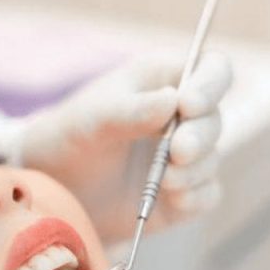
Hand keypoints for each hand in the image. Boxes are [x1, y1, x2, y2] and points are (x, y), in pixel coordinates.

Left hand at [18, 52, 231, 243]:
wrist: (55, 188)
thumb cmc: (70, 137)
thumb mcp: (93, 120)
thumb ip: (131, 110)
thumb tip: (175, 100)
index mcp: (162, 81)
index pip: (211, 69)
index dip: (210, 84)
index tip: (189, 104)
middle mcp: (181, 117)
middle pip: (214, 120)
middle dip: (200, 137)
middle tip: (177, 151)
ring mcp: (184, 156)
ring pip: (211, 160)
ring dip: (193, 171)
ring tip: (162, 180)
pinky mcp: (183, 192)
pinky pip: (206, 195)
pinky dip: (193, 197)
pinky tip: (171, 199)